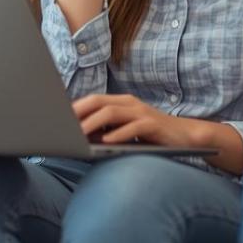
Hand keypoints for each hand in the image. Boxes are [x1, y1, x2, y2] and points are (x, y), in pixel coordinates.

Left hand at [72, 94, 197, 146]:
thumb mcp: (126, 131)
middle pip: (99, 102)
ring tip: (78, 134)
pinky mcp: (153, 125)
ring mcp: (142, 112)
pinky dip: (118, 134)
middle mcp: (130, 104)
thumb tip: (80, 139)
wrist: (185, 137)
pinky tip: (106, 142)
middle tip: (62, 124)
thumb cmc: (151, 137)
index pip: (93, 100)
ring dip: (93, 123)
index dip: (75, 107)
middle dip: (79, 112)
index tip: (57, 118)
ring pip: (112, 113)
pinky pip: (133, 127)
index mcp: (122, 103)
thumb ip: (107, 130)